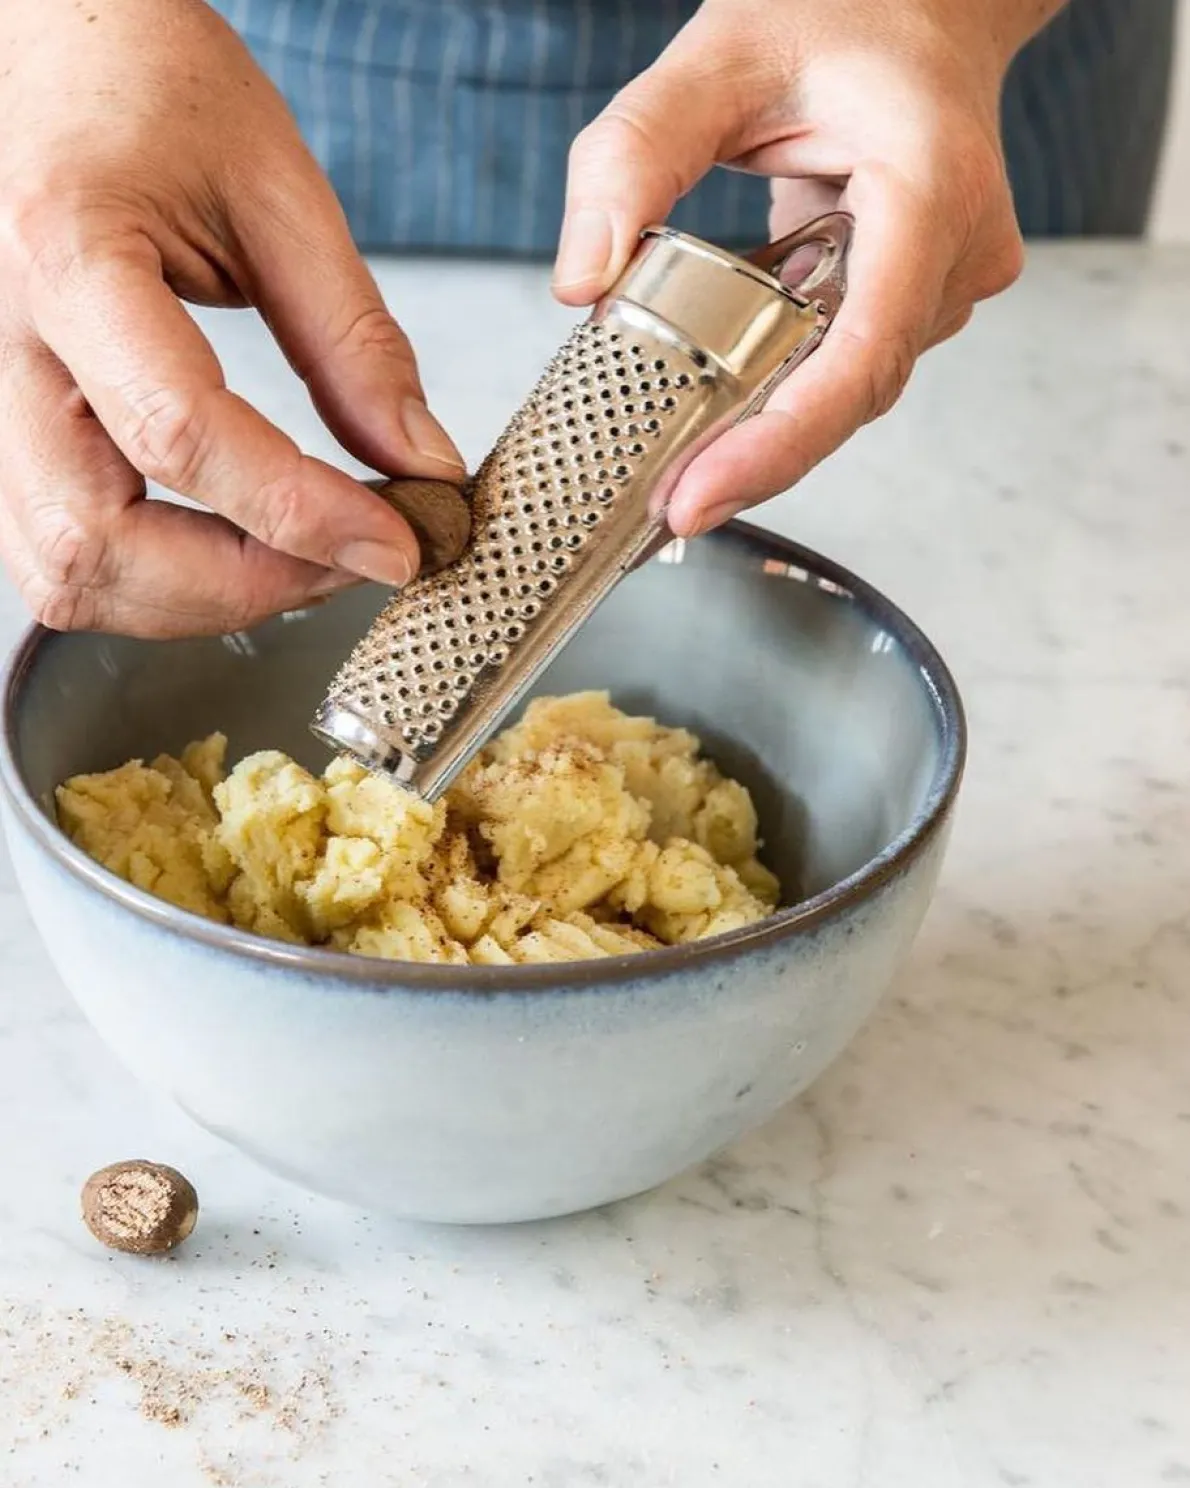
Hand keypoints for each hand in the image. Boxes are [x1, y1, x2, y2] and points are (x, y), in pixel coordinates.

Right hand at [0, 0, 462, 636]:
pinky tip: (233, 552)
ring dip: (195, 603)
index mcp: (70, 255)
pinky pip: (59, 555)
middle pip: (93, 540)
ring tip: (303, 561)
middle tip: (353, 560)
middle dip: (242, 585)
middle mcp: (4, 343)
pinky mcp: (7, 429)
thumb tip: (423, 468)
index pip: (179, 432)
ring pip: (63, 570)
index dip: (300, 514)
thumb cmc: (154, 89)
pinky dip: (154, 587)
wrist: (62, 48)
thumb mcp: (279, 191)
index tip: (398, 543)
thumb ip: (353, 341)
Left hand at [554, 0, 1047, 535]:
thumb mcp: (717, 56)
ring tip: (684, 468)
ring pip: (852, 384)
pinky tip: (727, 410)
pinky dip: (786, 385)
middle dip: (760, 455)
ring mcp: (951, 281)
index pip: (862, 354)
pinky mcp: (924, 296)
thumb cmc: (839, 12)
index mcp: (928, 189)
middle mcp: (959, 251)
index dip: (780, 445)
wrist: (923, 1)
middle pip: (853, 391)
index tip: (699, 499)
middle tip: (670, 508)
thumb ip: (635, 153)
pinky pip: (850, 360)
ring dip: (772, 421)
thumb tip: (581, 280)